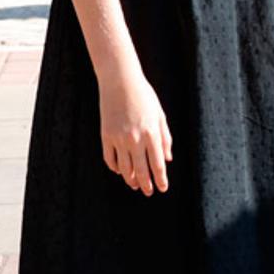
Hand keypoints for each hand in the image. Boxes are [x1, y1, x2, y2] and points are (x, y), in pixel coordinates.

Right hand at [99, 70, 172, 194]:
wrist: (120, 81)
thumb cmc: (144, 96)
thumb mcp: (159, 115)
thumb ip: (165, 138)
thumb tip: (167, 159)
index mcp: (152, 133)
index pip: (157, 164)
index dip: (160, 179)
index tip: (163, 188)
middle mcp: (135, 139)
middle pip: (141, 170)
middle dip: (146, 184)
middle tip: (149, 192)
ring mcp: (118, 138)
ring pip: (124, 168)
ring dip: (130, 180)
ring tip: (135, 185)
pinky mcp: (105, 135)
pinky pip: (109, 159)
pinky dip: (115, 168)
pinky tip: (120, 171)